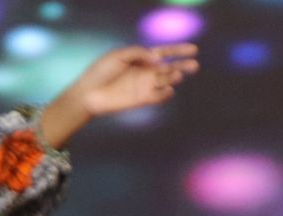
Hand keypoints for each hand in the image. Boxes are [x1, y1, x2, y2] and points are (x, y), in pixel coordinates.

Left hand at [62, 43, 198, 119]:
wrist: (88, 95)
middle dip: (183, 65)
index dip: (179, 50)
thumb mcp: (118, 55)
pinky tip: (168, 90)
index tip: (193, 49)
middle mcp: (146, 71)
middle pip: (170, 66)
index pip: (164, 52)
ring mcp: (145, 85)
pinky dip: (166, 93)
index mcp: (141, 58)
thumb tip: (156, 58)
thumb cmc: (100, 73)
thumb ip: (138, 52)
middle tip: (194, 65)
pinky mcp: (142, 99)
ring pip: (167, 80)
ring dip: (174, 77)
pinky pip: (160, 96)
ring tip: (176, 76)